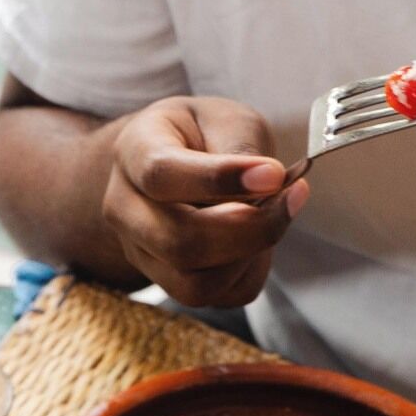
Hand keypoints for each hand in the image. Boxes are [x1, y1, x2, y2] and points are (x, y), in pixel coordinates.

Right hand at [98, 97, 308, 308]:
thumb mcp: (226, 119)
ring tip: (274, 218)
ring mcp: (141, 252)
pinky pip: (218, 297)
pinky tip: (258, 239)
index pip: (162, 175)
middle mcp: (124, 209)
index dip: (220, 179)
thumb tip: (270, 186)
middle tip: (291, 199)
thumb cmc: (202, 134)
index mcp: (133, 152)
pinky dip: (250, 272)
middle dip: (248, 230)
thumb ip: (242, 148)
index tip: (274, 174)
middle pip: (179, 243)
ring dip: (249, 258)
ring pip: (194, 285)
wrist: (176, 158)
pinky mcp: (167, 282)